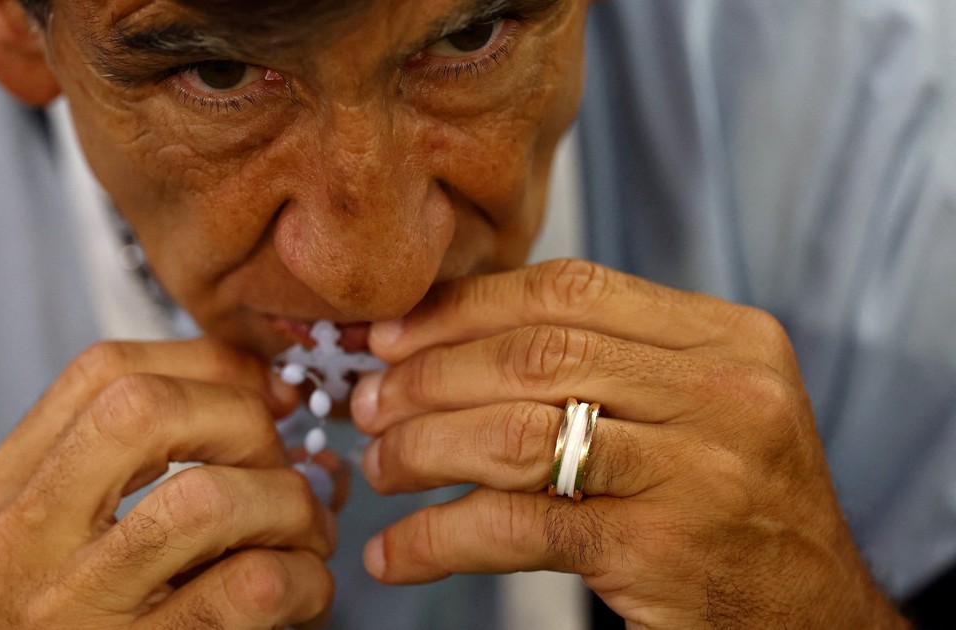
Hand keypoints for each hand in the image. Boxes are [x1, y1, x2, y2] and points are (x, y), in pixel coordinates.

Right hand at [0, 339, 336, 628]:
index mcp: (0, 496)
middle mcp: (20, 543)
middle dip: (243, 420)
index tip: (263, 392)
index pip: (102, 372)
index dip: (206, 365)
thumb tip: (272, 405)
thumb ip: (125, 474)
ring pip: (207, 500)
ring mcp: (74, 611)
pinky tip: (303, 592)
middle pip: (145, 410)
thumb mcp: (45, 546)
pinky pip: (250, 588)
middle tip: (279, 464)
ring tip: (304, 534)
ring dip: (288, 504)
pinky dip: (304, 577)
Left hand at [352, 260, 905, 627]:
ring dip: (423, 449)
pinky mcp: (661, 550)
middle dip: (429, 377)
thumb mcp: (697, 407)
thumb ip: (605, 358)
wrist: (812, 619)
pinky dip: (439, 539)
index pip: (571, 290)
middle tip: (368, 405)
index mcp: (728, 339)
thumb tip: (447, 331)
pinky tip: (397, 554)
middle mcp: (724, 394)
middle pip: (535, 355)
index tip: (393, 336)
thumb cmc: (730, 505)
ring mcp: (698, 471)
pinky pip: (518, 528)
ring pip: (517, 433)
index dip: (464, 307)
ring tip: (378, 468)